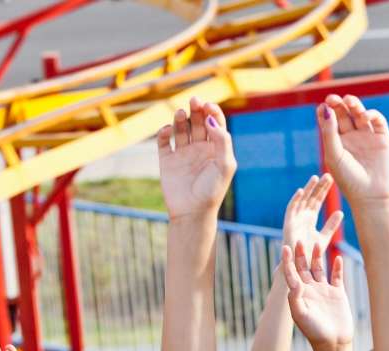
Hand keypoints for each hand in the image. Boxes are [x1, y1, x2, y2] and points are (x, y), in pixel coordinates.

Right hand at [157, 97, 236, 219]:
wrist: (192, 212)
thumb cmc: (212, 190)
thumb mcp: (224, 165)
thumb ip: (222, 141)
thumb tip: (210, 119)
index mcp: (216, 149)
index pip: (215, 123)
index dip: (212, 111)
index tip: (208, 106)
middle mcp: (200, 148)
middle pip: (198, 121)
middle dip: (196, 109)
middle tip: (194, 101)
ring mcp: (183, 153)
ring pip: (181, 128)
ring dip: (180, 118)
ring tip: (180, 113)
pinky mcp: (167, 160)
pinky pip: (164, 141)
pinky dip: (165, 132)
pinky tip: (168, 130)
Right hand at [282, 174, 343, 254]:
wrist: (300, 266)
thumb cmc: (310, 254)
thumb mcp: (324, 238)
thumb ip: (331, 226)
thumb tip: (340, 212)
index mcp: (310, 219)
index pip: (317, 201)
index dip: (324, 190)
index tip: (332, 179)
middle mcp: (301, 217)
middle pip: (311, 198)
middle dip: (318, 187)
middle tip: (328, 175)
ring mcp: (294, 219)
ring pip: (301, 201)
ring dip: (307, 189)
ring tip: (315, 178)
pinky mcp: (288, 224)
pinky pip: (290, 210)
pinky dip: (295, 200)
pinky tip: (301, 191)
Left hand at [283, 242, 353, 347]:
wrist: (333, 343)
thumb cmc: (314, 332)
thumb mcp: (301, 315)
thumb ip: (295, 298)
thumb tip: (294, 281)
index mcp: (299, 294)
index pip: (291, 273)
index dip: (287, 261)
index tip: (285, 248)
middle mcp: (310, 290)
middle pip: (304, 268)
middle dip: (300, 254)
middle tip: (299, 240)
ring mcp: (324, 291)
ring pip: (319, 269)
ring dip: (317, 256)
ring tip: (317, 243)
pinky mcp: (338, 294)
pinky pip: (337, 277)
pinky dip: (337, 267)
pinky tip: (338, 257)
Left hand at [316, 95, 388, 207]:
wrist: (372, 196)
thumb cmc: (349, 179)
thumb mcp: (334, 155)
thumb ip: (329, 132)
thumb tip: (326, 107)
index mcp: (337, 142)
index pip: (330, 120)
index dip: (325, 110)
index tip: (322, 106)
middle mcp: (351, 137)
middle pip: (343, 113)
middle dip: (338, 103)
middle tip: (332, 99)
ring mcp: (367, 137)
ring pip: (359, 113)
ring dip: (354, 104)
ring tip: (349, 101)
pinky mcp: (382, 138)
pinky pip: (377, 120)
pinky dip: (371, 114)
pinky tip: (364, 117)